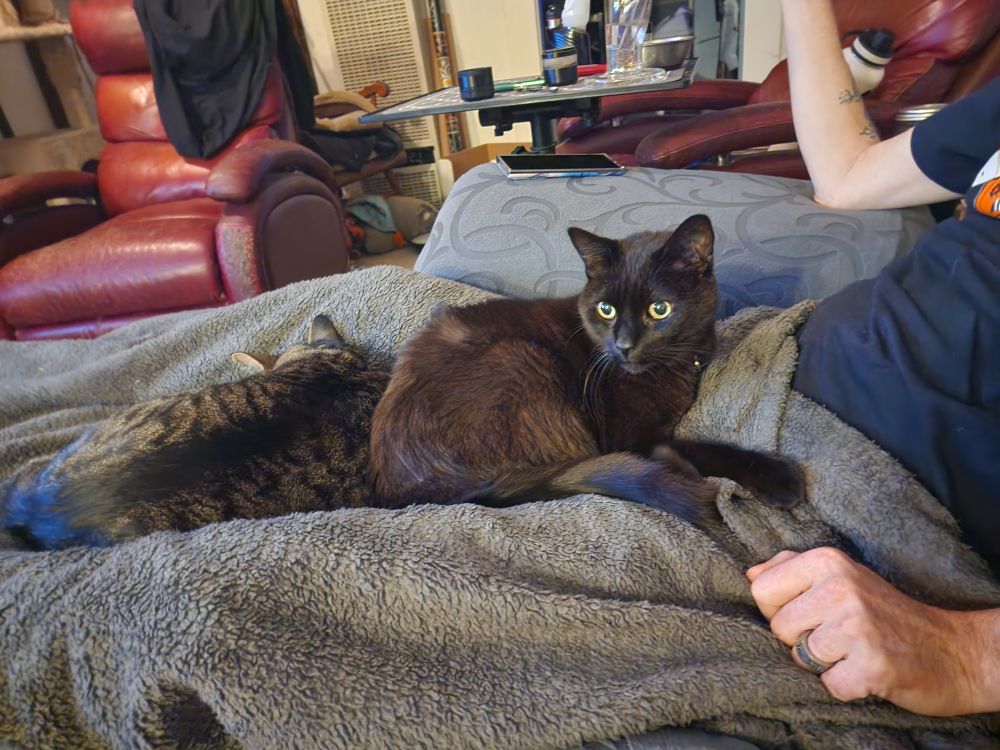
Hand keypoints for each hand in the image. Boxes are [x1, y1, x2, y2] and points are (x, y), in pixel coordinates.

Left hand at [747, 547, 999, 715]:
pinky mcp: (872, 664)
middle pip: (777, 627)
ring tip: (853, 651)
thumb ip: (791, 569)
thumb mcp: (841, 575)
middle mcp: (840, 586)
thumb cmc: (885, 613)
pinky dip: (846, 686)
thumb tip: (750, 573)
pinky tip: (867, 671)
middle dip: (800, 640)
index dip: (779, 611)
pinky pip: (829, 685)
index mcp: (826, 560)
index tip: (810, 614)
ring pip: (800, 657)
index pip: (760, 591)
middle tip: (837, 636)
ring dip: (824, 664)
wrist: (951, 649)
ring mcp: (857, 625)